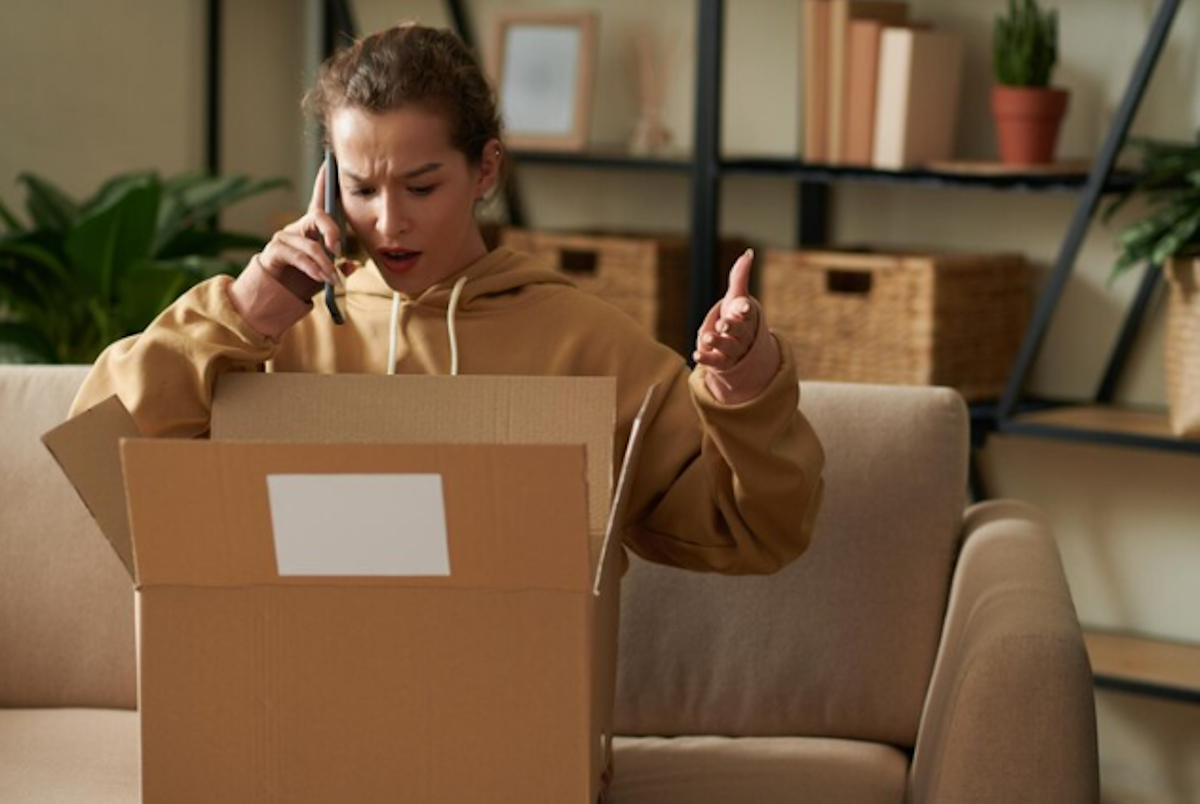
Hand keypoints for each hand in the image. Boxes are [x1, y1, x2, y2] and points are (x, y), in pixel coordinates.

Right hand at [228, 162, 360, 337]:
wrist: (277, 295)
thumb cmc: (303, 279)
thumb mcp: (326, 272)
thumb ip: (340, 266)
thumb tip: (352, 265)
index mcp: (312, 229)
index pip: (319, 200)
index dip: (323, 181)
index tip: (330, 164)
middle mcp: (297, 227)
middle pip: (318, 216)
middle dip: (331, 231)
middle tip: (339, 249)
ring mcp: (284, 237)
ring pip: (310, 244)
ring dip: (325, 264)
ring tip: (333, 279)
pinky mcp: (275, 250)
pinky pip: (298, 256)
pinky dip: (313, 268)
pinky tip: (320, 278)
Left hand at [694, 248, 780, 404]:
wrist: (738, 346)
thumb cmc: (735, 316)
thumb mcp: (736, 297)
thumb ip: (740, 276)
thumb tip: (748, 252)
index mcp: (746, 317)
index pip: (747, 312)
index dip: (745, 309)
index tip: (743, 306)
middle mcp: (743, 334)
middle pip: (739, 330)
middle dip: (731, 326)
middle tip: (722, 323)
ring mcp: (733, 350)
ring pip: (728, 346)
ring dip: (718, 342)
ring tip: (707, 337)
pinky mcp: (722, 362)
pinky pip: (716, 361)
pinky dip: (706, 359)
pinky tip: (696, 354)